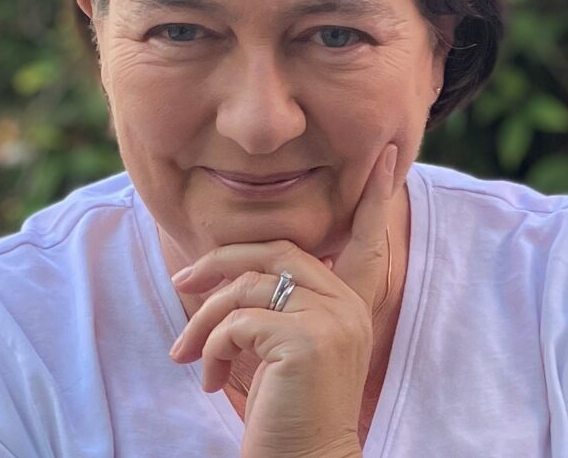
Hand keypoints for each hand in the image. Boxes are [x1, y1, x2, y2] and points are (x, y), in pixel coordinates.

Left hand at [169, 143, 398, 457]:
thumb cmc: (285, 409)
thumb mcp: (282, 346)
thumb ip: (277, 302)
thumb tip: (230, 276)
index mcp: (349, 302)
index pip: (362, 238)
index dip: (376, 196)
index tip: (385, 158)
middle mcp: (348, 304)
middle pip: (274, 252)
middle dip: (220, 262)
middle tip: (181, 282)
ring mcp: (331, 320)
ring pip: (247, 288)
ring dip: (204, 321)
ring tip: (188, 354)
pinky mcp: (306, 341)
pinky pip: (237, 321)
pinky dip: (210, 347)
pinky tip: (210, 379)